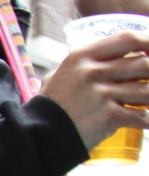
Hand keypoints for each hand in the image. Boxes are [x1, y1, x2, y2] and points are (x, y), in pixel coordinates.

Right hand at [41, 31, 148, 150]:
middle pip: (143, 64)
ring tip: (148, 102)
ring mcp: (100, 94)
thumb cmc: (50, 107)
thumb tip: (107, 58)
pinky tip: (147, 121)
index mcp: (82, 56)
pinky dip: (148, 120)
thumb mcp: (59, 76)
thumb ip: (81, 65)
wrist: (37, 136)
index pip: (127, 38)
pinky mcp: (107, 116)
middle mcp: (92, 72)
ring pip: (146, 90)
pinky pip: (140, 117)